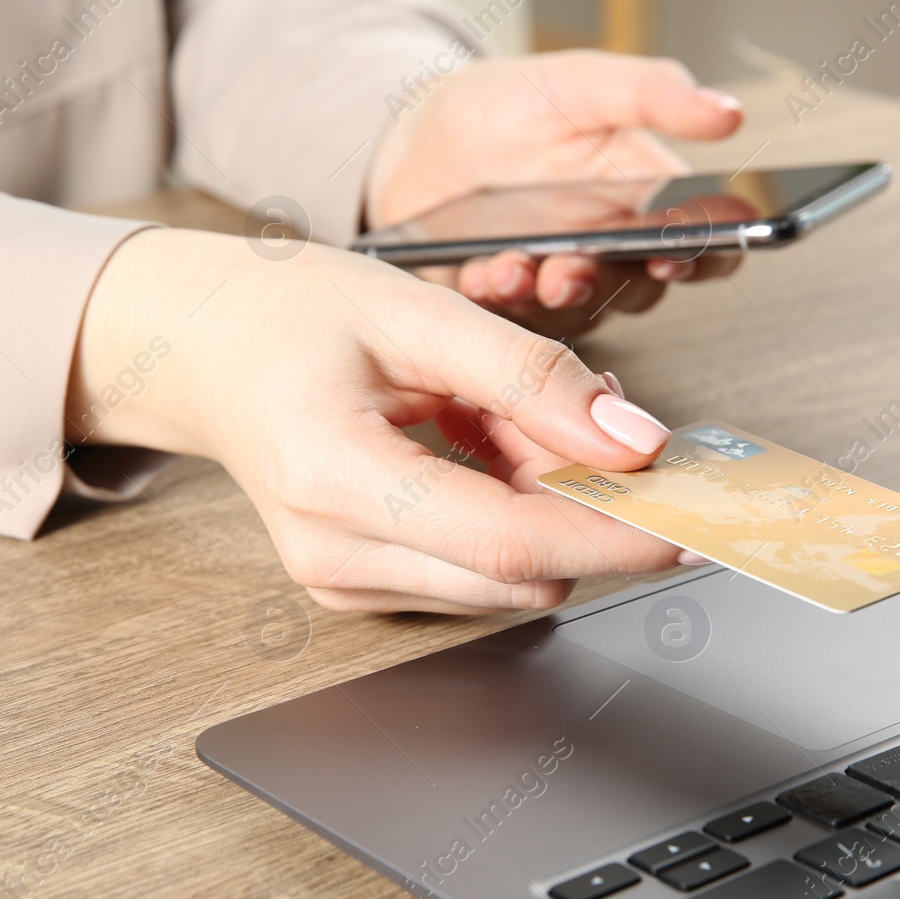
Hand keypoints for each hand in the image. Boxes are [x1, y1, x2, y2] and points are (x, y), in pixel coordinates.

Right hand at [67, 228, 693, 612]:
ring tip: (503, 414)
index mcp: (333, 478)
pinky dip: (508, 512)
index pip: (512, 544)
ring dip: (545, 504)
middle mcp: (334, 555)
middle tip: (595, 415)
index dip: (620, 537)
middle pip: (521, 572)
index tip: (699, 522)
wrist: (201, 347)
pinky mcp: (359, 587)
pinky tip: (475, 446)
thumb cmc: (285, 314)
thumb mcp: (415, 311)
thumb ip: (530, 375)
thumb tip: (633, 442)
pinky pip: (476, 571)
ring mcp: (343, 582)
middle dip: (587, 503)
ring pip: (509, 577)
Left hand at [367, 50, 747, 334]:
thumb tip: (729, 113)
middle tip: (574, 269)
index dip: (709, 255)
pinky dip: (496, 301)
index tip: (680, 248)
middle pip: (640, 291)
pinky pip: (512, 324)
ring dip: (545, 297)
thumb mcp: (576, 84)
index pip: (706, 243)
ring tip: (512, 267)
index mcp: (647, 202)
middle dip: (607, 284)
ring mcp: (560, 288)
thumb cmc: (506, 108)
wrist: (417, 140)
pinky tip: (478, 272)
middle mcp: (612, 254)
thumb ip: (651, 94)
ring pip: (576, 315)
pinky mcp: (508, 312)